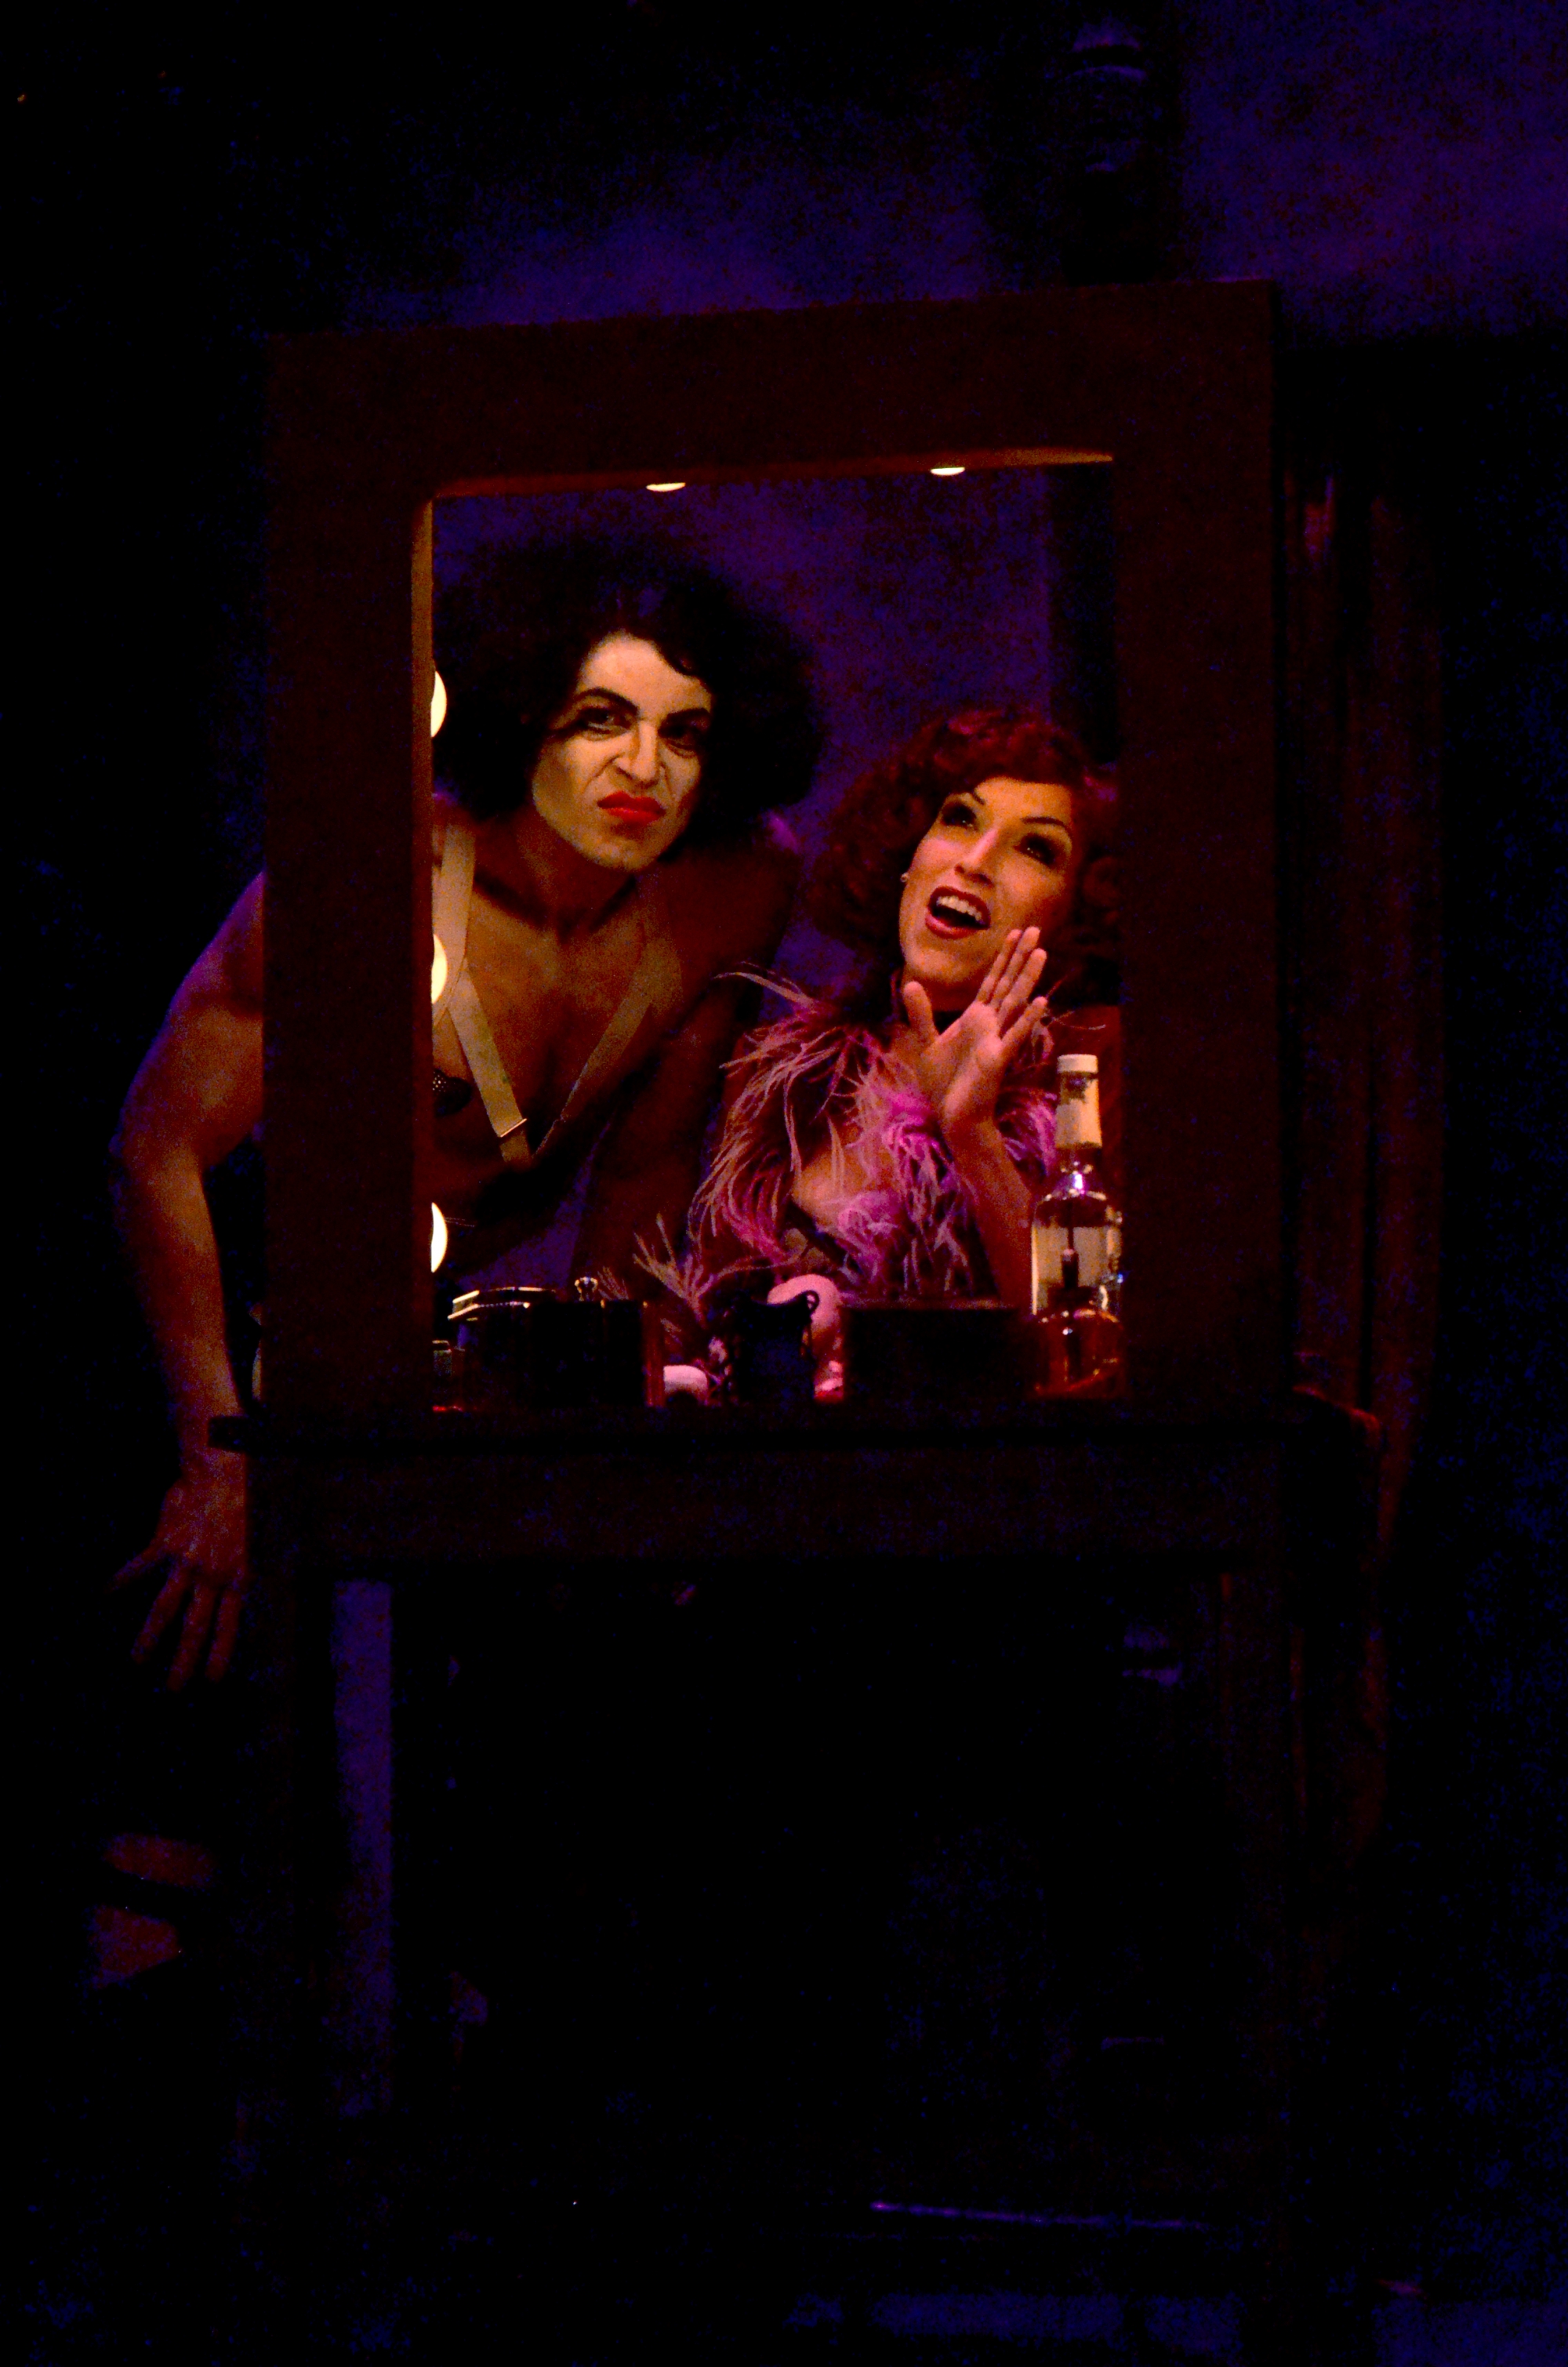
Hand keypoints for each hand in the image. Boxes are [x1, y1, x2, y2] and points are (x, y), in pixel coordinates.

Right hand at [113, 1450, 248, 1688]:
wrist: (223, 1472)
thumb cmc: (244, 1502)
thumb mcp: (258, 1539)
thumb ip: (246, 1567)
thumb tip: (246, 1587)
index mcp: (237, 1576)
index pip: (228, 1626)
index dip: (218, 1653)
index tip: (210, 1680)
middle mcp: (212, 1575)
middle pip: (195, 1627)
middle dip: (183, 1660)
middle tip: (173, 1689)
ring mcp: (187, 1562)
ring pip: (165, 1608)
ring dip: (150, 1637)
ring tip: (136, 1660)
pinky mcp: (166, 1543)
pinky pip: (140, 1568)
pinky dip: (122, 1581)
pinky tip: (104, 1595)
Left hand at [900, 927, 1048, 1144]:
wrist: (952, 1114)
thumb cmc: (944, 1082)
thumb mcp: (926, 1042)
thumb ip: (922, 1013)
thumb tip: (911, 982)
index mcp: (975, 1018)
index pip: (993, 981)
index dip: (1003, 957)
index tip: (1014, 933)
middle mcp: (990, 1025)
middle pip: (1008, 984)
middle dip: (1020, 957)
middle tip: (1036, 929)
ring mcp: (997, 1040)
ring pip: (1015, 1003)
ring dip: (1027, 978)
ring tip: (1041, 953)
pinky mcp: (998, 1059)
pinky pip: (1015, 1036)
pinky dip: (1028, 1019)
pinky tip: (1041, 1002)